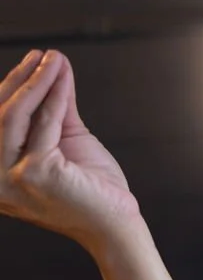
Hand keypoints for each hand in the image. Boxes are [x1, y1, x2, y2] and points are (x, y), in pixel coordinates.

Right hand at [0, 49, 140, 249]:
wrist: (115, 223)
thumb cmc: (89, 187)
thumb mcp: (64, 139)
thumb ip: (53, 105)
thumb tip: (51, 63)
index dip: (7, 88)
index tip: (30, 61)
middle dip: (20, 80)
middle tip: (43, 55)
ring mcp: (10, 180)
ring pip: (15, 115)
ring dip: (36, 81)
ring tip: (53, 60)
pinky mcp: (35, 174)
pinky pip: (44, 122)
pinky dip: (55, 95)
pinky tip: (63, 78)